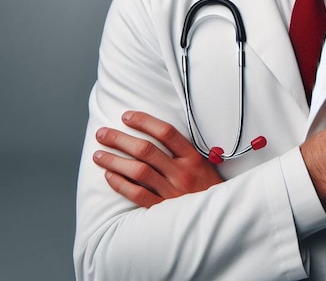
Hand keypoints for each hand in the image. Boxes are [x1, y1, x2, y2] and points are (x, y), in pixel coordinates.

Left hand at [93, 111, 223, 207]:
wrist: (218, 217)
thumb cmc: (208, 188)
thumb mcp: (204, 164)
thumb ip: (183, 152)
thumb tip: (154, 134)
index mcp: (193, 157)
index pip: (166, 133)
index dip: (144, 122)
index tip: (126, 117)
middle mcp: (182, 172)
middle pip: (146, 150)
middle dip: (120, 139)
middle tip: (102, 134)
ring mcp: (172, 191)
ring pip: (138, 171)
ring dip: (115, 161)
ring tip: (99, 155)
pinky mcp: (163, 209)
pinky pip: (138, 195)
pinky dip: (122, 185)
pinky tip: (110, 176)